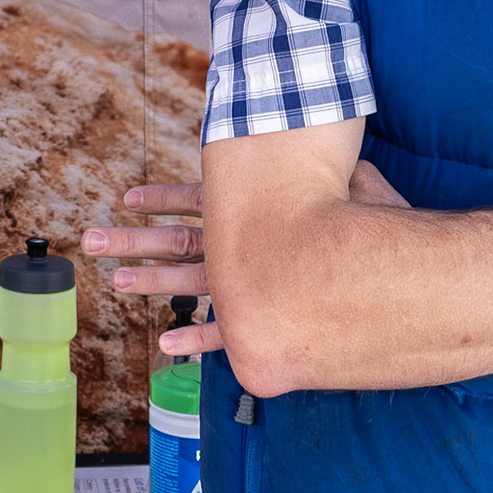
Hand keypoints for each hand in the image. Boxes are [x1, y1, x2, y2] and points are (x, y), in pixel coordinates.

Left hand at [82, 161, 407, 356]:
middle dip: (132, 243)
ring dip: (150, 285)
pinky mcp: (268, 324)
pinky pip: (225, 335)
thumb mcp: (359, 184)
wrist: (402, 282)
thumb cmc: (382, 229)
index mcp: (258, 212)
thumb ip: (338, 169)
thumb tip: (340, 147)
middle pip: (177, 243)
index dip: (161, 198)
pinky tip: (166, 345)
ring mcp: (252, 289)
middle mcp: (246, 250)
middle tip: (90, 242)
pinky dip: (196, 340)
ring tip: (115, 285)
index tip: (127, 197)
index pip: (198, 201)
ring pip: (190, 287)